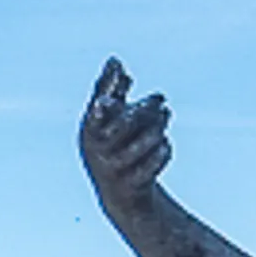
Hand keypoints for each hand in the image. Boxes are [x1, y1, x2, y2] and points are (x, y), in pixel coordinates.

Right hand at [80, 59, 173, 211]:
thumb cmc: (113, 148)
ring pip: (145, 142)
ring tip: (164, 119)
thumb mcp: (109, 120)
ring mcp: (114, 169)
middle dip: (146, 110)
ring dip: (158, 128)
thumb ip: (111, 90)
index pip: (97, 113)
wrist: (120, 195)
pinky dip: (163, 151)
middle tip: (161, 99)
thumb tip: (114, 61)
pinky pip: (155, 162)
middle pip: (126, 125)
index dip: (104, 104)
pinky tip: (163, 146)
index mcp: (90, 131)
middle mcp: (98, 150)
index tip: (109, 98)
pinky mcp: (132, 184)